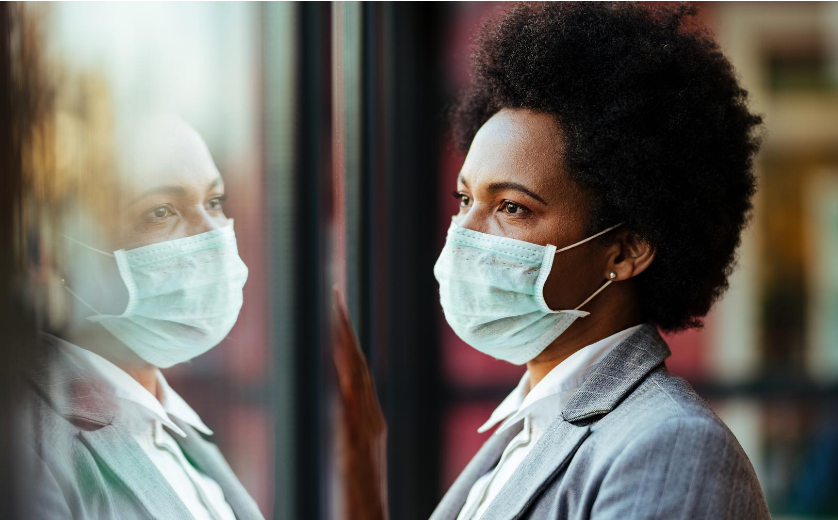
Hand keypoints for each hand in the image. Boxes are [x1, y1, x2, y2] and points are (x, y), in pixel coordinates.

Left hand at [333, 288, 388, 519]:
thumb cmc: (358, 498)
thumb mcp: (351, 459)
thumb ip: (345, 434)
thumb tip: (334, 414)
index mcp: (370, 420)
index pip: (357, 370)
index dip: (346, 340)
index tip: (335, 311)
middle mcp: (372, 417)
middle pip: (358, 362)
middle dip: (345, 327)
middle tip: (334, 292)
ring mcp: (366, 425)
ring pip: (356, 372)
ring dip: (344, 339)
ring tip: (333, 307)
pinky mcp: (356, 437)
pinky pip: (350, 395)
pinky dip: (346, 370)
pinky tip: (335, 350)